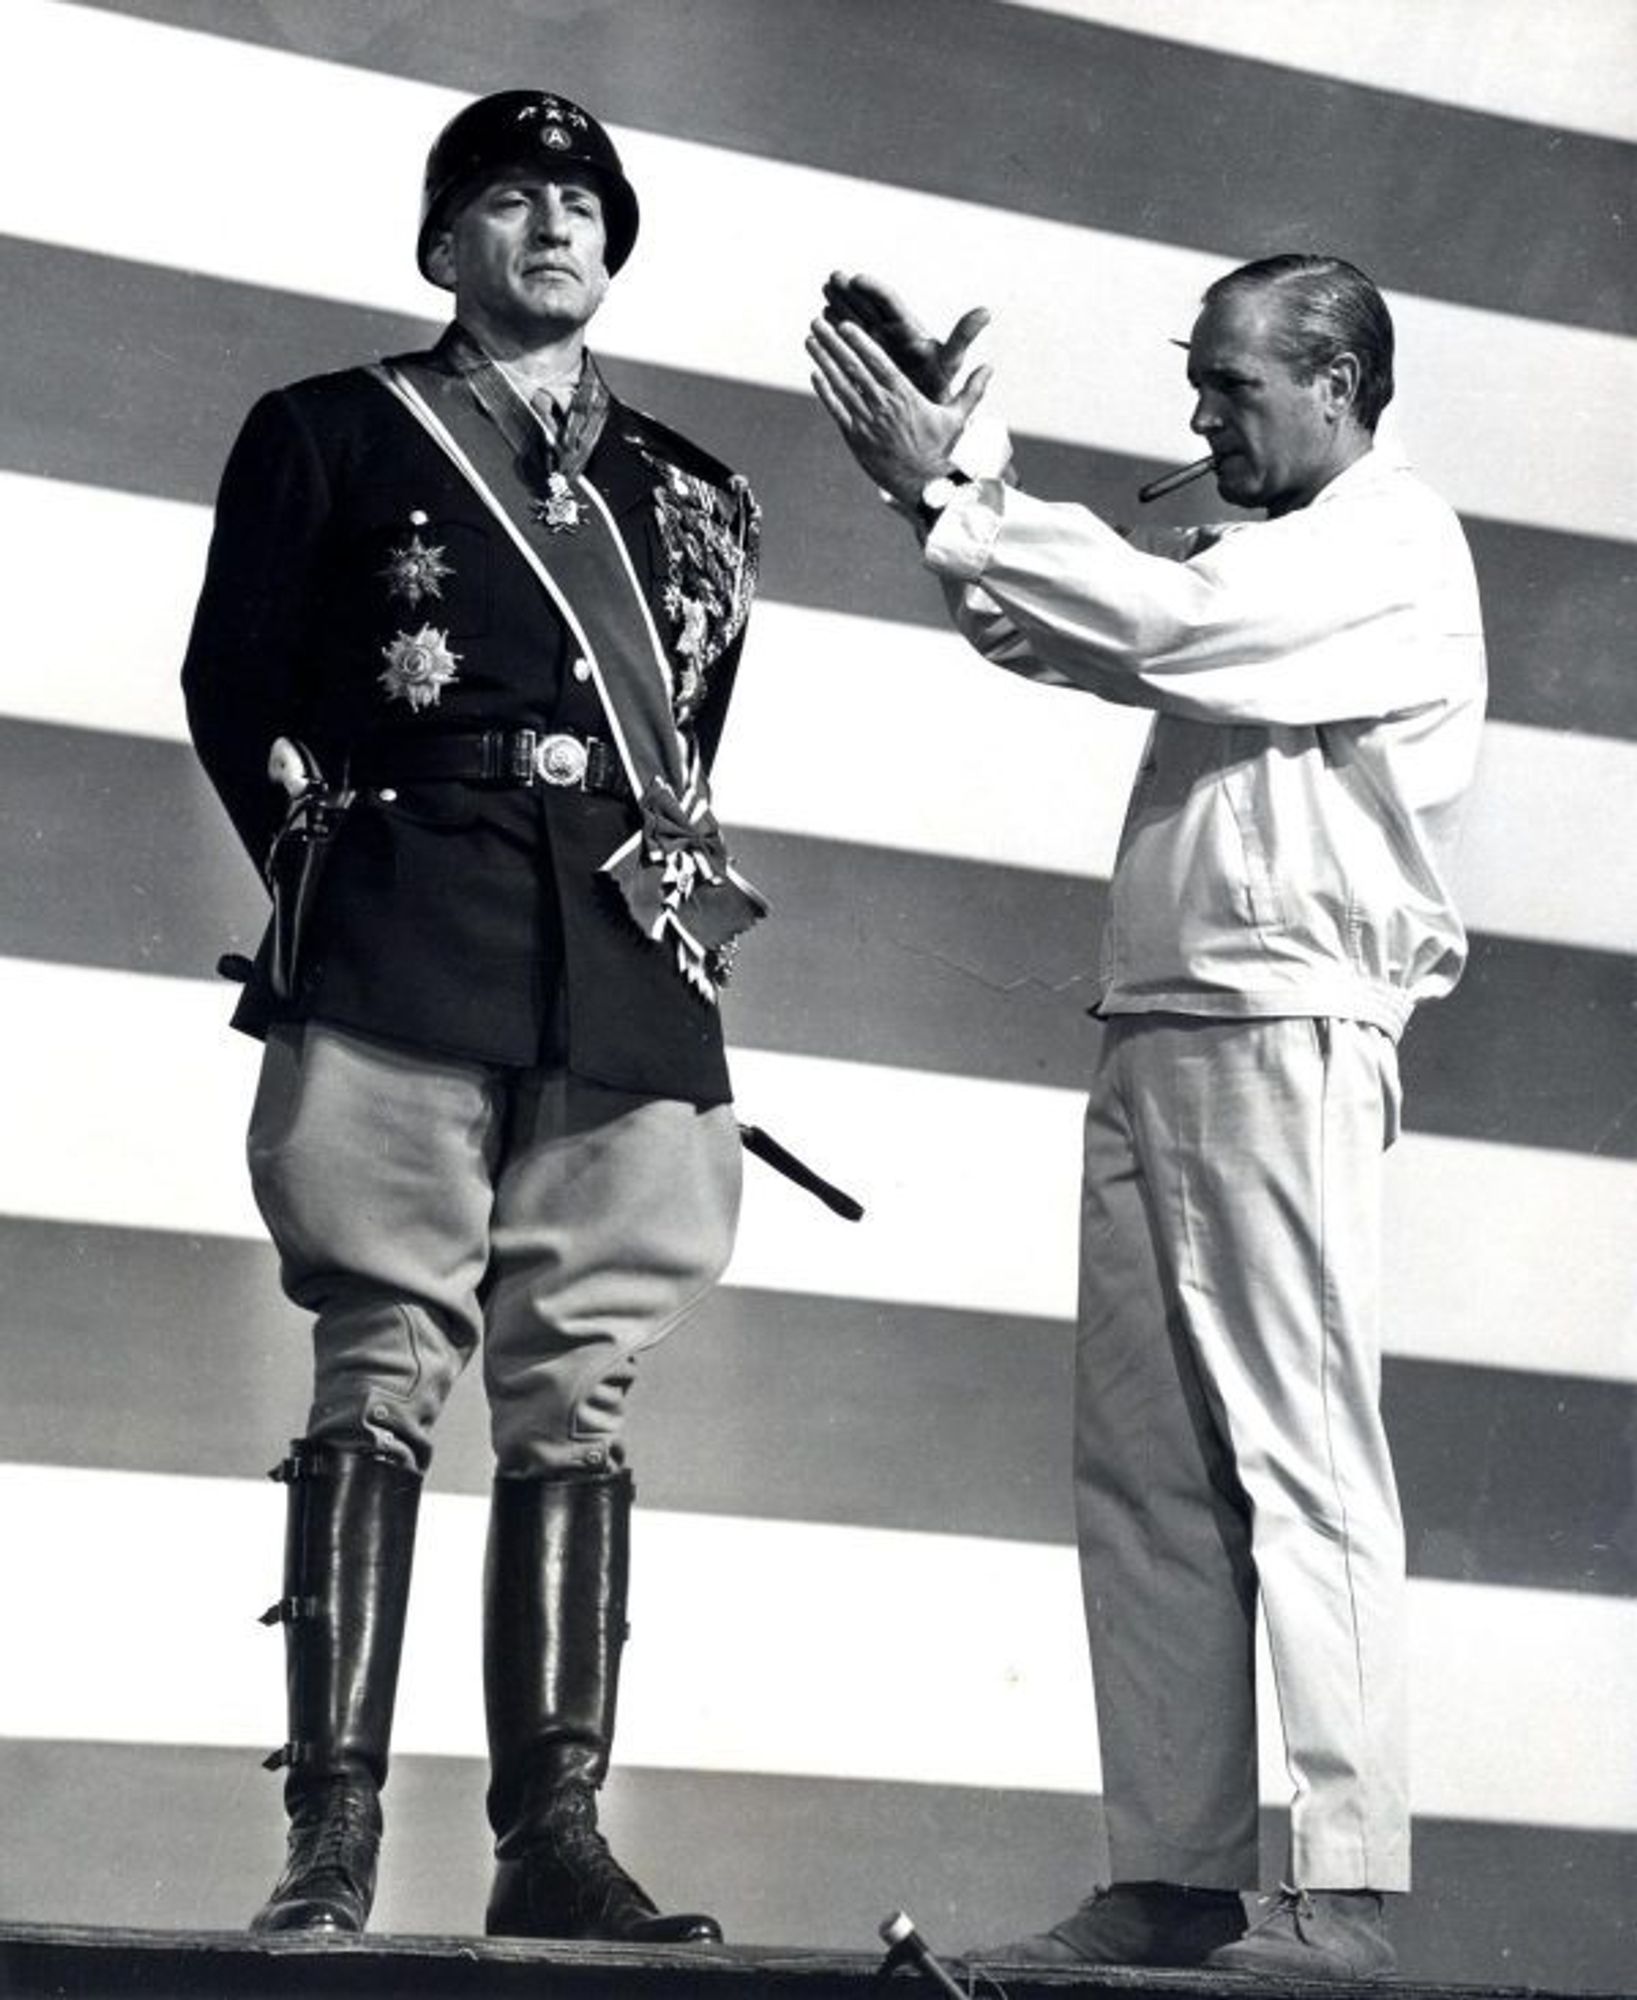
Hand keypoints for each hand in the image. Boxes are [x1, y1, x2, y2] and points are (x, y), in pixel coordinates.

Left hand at [806, 313, 989, 507]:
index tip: (845, 324)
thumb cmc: (944, 453)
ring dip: (824, 361)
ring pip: (841, 386)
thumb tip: (989, 366)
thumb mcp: (959, 419)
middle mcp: (884, 408)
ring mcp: (868, 424)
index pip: (879, 363)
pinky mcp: (857, 439)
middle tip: (817, 322)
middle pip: (854, 369)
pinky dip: (825, 391)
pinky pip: (837, 411)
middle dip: (834, 343)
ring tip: (811, 340)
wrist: (928, 490)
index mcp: (907, 398)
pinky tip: (815, 373)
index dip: (860, 342)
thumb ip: (971, 390)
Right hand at [822, 271, 990, 404]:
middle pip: (869, 304)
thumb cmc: (938, 387)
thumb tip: (987, 311)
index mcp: (908, 329)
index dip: (873, 289)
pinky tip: (821, 322)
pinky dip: (835, 330)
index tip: (857, 279)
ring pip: (855, 318)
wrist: (924, 414)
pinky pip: (848, 341)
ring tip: (824, 290)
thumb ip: (963, 337)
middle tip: (833, 277)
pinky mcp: (866, 357)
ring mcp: (877, 344)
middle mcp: (891, 332)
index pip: (889, 302)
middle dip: (851, 290)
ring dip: (840, 303)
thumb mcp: (950, 362)